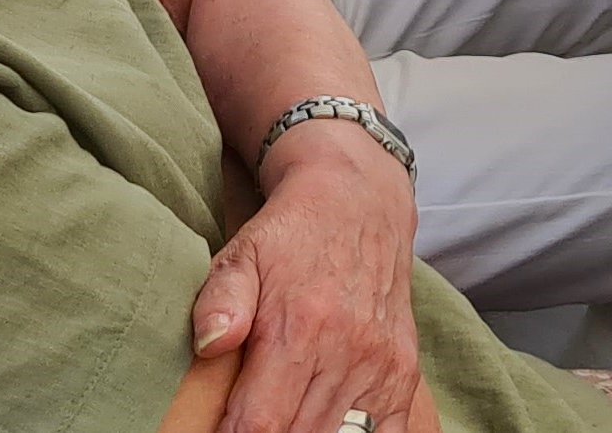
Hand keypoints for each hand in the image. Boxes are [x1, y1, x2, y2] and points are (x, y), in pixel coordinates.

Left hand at [194, 132, 424, 432]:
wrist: (360, 201)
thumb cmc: (290, 235)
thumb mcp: (241, 254)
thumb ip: (220, 300)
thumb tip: (208, 346)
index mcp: (300, 327)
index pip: (260, 423)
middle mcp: (347, 350)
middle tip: (246, 422)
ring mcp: (381, 363)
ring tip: (283, 418)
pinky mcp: (403, 369)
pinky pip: (385, 432)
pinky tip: (327, 425)